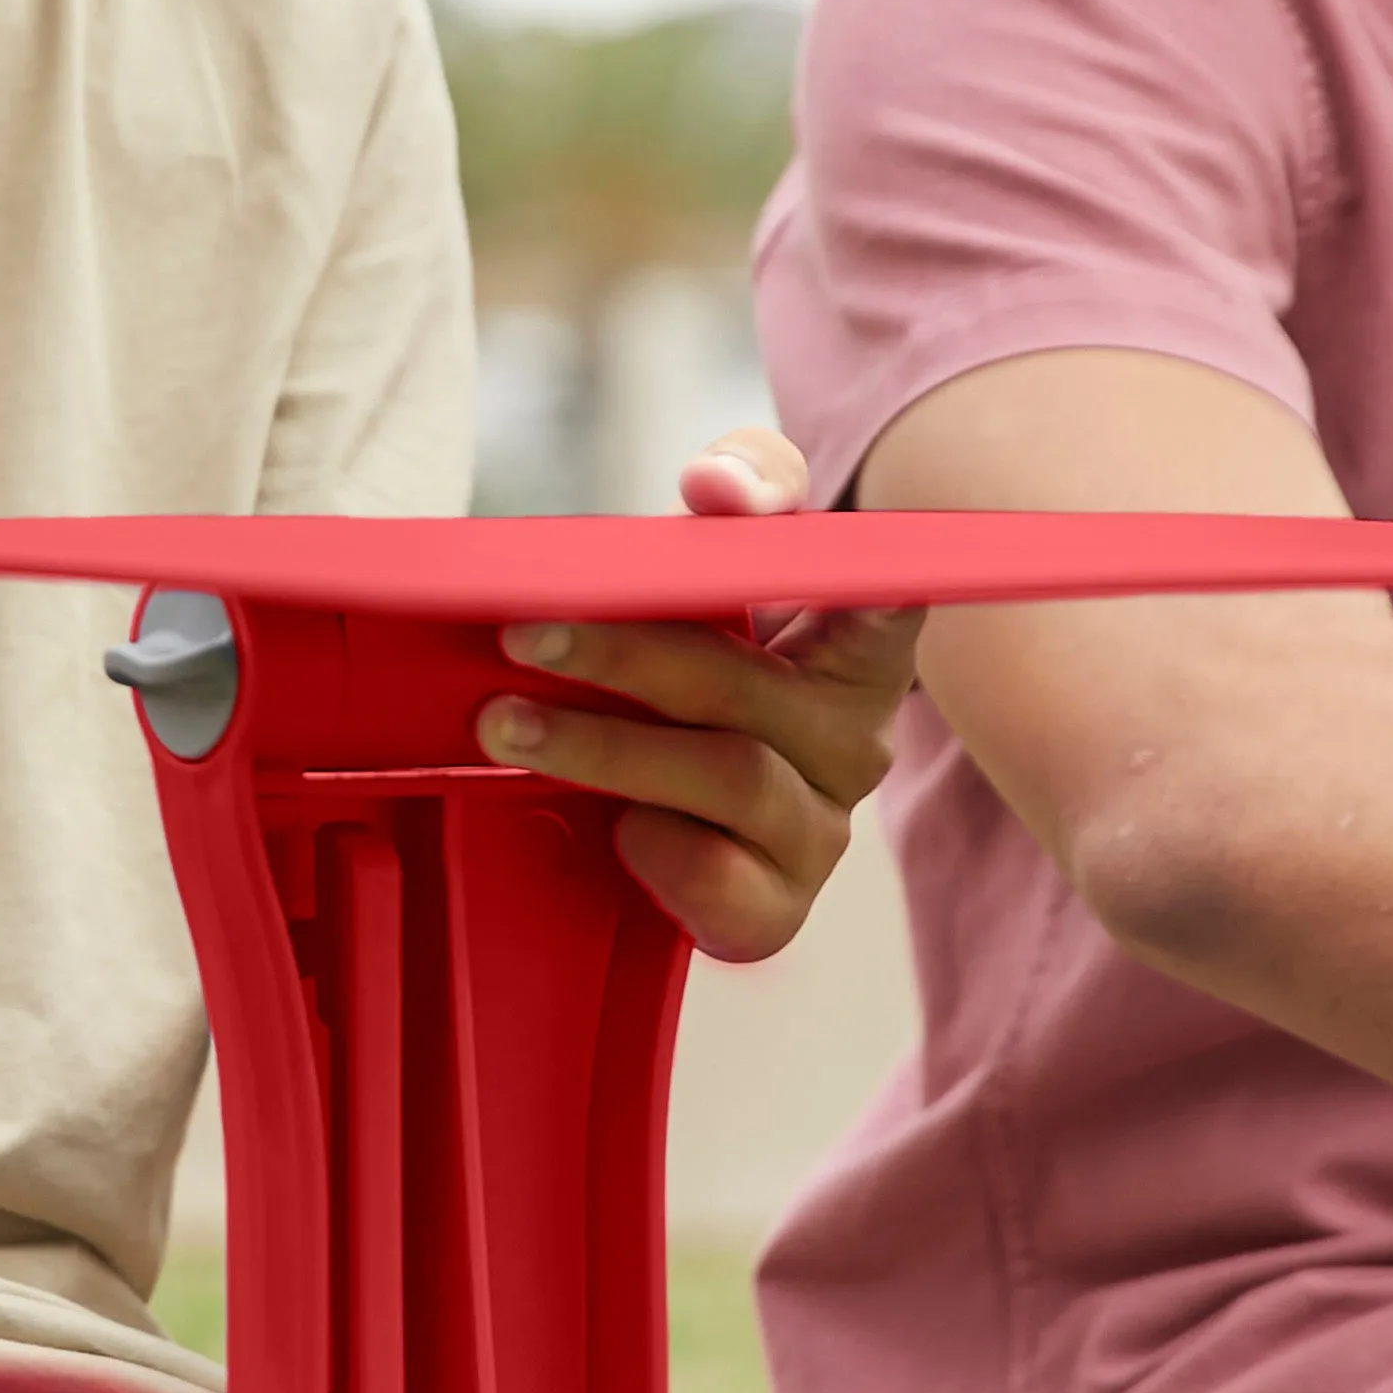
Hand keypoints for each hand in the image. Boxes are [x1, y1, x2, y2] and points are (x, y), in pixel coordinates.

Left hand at [473, 424, 918, 959]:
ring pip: (725, 777)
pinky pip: (719, 882)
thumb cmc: (705, 654)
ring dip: (601, 750)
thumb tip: (715, 484)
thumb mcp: (723, 557)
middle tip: (522, 634)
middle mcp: (855, 741)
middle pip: (749, 688)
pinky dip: (654, 851)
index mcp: (859, 647)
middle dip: (627, 656)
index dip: (879, 587)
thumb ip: (743, 485)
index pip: (888, 602)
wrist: (658, 786)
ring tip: (504, 725)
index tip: (855, 570)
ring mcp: (820, 832)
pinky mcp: (774, 908)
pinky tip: (609, 827)